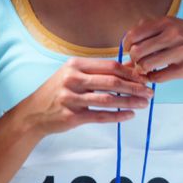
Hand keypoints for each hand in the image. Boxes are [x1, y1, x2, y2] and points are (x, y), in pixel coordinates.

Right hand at [17, 58, 152, 136]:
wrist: (32, 114)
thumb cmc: (58, 91)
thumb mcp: (74, 75)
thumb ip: (100, 71)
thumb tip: (131, 67)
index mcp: (75, 65)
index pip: (110, 66)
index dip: (130, 73)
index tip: (144, 78)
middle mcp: (72, 79)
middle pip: (111, 82)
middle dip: (135, 87)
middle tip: (150, 92)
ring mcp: (71, 98)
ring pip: (108, 100)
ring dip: (130, 101)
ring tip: (144, 103)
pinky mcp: (71, 116)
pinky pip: (100, 116)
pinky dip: (117, 116)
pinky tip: (130, 115)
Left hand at [123, 16, 182, 88]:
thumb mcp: (177, 24)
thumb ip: (153, 30)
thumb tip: (127, 43)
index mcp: (168, 22)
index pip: (134, 34)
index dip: (127, 45)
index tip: (130, 50)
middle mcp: (172, 35)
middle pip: (137, 51)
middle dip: (134, 60)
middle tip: (139, 63)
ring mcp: (179, 52)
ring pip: (145, 65)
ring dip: (142, 70)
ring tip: (147, 70)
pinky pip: (158, 77)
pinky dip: (153, 79)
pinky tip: (157, 76)